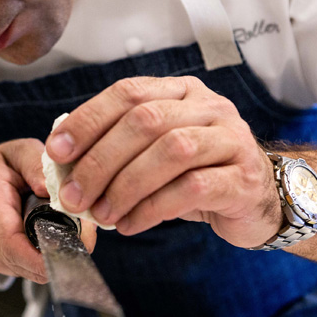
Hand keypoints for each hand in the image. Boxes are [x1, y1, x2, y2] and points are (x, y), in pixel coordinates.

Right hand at [0, 139, 96, 283]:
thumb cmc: (6, 166)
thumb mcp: (21, 152)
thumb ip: (35, 165)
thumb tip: (52, 192)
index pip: (9, 241)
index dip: (37, 257)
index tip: (65, 258)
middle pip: (22, 260)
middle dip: (56, 256)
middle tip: (86, 239)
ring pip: (28, 270)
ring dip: (53, 257)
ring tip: (71, 232)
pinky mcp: (0, 261)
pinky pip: (27, 270)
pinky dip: (46, 259)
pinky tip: (56, 239)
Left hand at [45, 76, 281, 247]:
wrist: (259, 199)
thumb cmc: (198, 174)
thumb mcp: (157, 154)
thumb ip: (120, 148)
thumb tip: (64, 164)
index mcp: (180, 92)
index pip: (128, 92)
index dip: (88, 120)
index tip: (57, 151)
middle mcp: (208, 108)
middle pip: (145, 121)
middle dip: (100, 161)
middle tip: (73, 195)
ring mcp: (230, 140)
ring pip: (171, 151)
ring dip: (125, 186)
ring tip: (101, 214)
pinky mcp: (242, 178)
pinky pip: (192, 189)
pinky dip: (152, 209)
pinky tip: (130, 224)